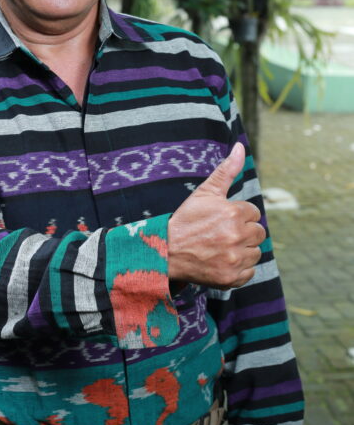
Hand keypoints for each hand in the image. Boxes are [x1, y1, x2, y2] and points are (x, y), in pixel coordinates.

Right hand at [167, 142, 264, 288]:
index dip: (238, 215)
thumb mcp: (205, 192)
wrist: (165, 251)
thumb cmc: (186, 219)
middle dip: (243, 232)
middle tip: (221, 234)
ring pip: (255, 253)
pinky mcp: (231, 278)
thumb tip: (241, 147)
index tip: (222, 219)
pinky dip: (238, 269)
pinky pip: (249, 272)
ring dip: (242, 250)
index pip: (253, 213)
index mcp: (233, 213)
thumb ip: (227, 170)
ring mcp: (234, 259)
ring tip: (220, 247)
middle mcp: (236, 236)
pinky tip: (222, 261)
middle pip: (258, 233)